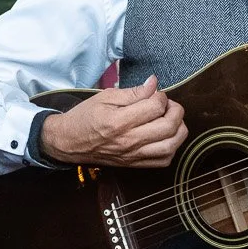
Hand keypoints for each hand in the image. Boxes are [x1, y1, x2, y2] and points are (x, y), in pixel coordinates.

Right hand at [40, 77, 186, 168]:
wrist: (69, 142)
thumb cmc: (85, 117)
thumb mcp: (105, 97)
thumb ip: (133, 92)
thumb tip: (154, 84)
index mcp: (119, 121)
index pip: (155, 107)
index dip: (161, 95)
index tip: (155, 93)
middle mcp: (129, 141)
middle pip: (169, 127)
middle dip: (175, 110)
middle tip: (167, 104)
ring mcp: (133, 155)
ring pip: (171, 146)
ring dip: (179, 130)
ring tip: (170, 119)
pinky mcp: (135, 164)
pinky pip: (163, 160)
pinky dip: (172, 147)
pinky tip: (166, 136)